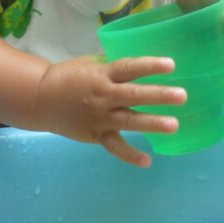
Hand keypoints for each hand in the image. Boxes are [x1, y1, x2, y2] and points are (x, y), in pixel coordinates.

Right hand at [35, 55, 186, 167]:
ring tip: (175, 125)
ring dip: (152, 123)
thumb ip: (114, 64)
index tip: (171, 65)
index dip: (150, 66)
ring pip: (129, 121)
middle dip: (159, 96)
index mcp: (103, 74)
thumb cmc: (70, 76)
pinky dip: (130, 155)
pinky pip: (115, 146)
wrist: (41, 99)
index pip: (129, 68)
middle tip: (182, 95)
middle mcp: (104, 95)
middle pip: (134, 95)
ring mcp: (100, 117)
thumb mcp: (91, 63)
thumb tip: (141, 61)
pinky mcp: (96, 135)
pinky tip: (148, 161)